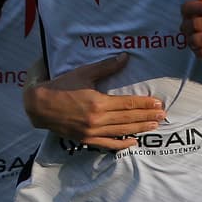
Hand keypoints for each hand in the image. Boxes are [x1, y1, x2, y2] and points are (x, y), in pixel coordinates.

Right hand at [23, 53, 165, 151]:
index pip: (127, 104)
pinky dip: (121, 144)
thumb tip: (125, 57)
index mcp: (98, 102)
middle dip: (147, 116)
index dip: (144, 104)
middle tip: (163, 115)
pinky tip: (134, 141)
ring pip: (121, 131)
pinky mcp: (85, 139)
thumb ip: (106, 67)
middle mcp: (96, 119)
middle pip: (128, 119)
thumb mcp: (84, 73)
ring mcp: (91, 132)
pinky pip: (107, 144)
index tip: (158, 103)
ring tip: (155, 126)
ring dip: (140, 129)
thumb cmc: (61, 86)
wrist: (38, 105)